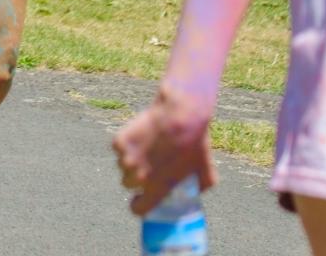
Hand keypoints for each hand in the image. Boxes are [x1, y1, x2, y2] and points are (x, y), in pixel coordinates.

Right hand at [112, 87, 216, 215]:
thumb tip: (194, 192)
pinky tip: (140, 134)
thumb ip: (197, 188)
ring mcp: (126, 159)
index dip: (139, 204)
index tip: (141, 197)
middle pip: (128, 183)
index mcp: (156, 189)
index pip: (137, 209)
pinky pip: (119, 147)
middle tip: (147, 164)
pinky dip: (126, 142)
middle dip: (135, 176)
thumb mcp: (206, 174)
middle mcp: (137, 177)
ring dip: (130, 159)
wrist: (181, 115)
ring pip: (122, 164)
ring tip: (145, 146)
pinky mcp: (119, 142)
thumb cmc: (195, 144)